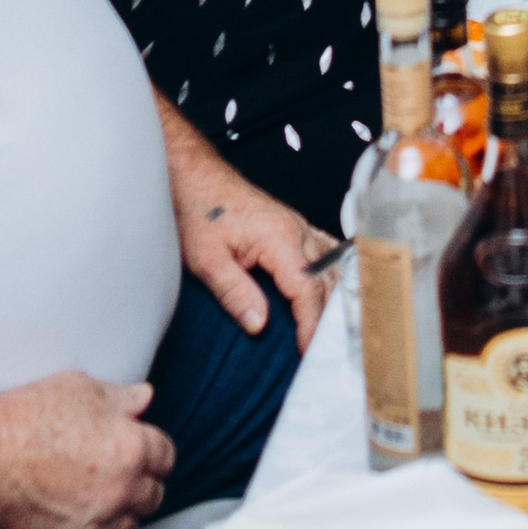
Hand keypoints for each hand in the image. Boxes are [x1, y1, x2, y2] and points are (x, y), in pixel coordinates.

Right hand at [0, 372, 173, 528]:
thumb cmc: (25, 420)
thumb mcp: (80, 389)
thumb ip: (120, 397)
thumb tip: (143, 397)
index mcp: (133, 447)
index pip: (166, 457)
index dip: (152, 453)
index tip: (141, 454)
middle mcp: (123, 489)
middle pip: (153, 495)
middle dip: (140, 486)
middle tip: (118, 477)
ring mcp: (99, 523)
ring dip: (120, 517)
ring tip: (99, 503)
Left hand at [158, 105, 338, 348]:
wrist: (194, 176)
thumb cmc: (197, 212)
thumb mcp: (207, 260)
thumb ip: (236, 293)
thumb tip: (260, 325)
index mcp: (280, 238)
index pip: (307, 290)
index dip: (311, 324)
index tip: (310, 352)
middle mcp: (297, 230)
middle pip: (326, 280)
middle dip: (328, 318)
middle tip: (325, 351)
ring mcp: (298, 226)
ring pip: (331, 266)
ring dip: (333, 297)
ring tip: (330, 331)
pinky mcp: (293, 226)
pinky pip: (325, 251)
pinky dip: (331, 274)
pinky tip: (332, 289)